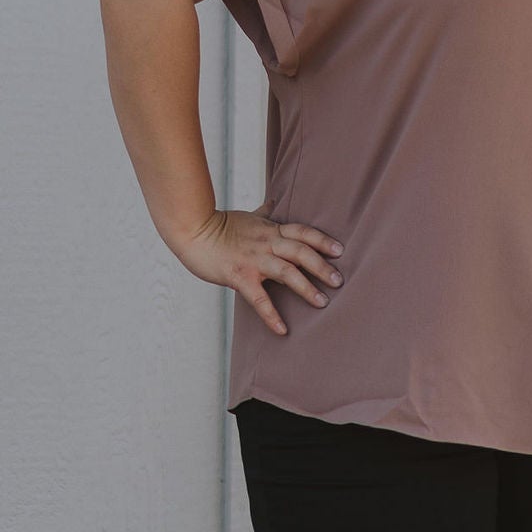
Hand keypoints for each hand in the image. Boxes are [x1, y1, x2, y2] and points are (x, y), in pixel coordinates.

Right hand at [173, 209, 342, 336]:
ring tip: (322, 302)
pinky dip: (271, 315)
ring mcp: (253, 260)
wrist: (192, 230)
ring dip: (307, 287)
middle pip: (301, 252)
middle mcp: (266, 243)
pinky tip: (282, 329)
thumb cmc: (218, 225)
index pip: (303, 232)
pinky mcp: (239, 276)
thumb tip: (273, 202)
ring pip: (287, 272)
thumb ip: (264, 212)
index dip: (322, 240)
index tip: (340, 250)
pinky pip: (259, 298)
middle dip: (322, 266)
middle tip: (339, 281)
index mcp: (270, 229)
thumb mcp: (247, 216)